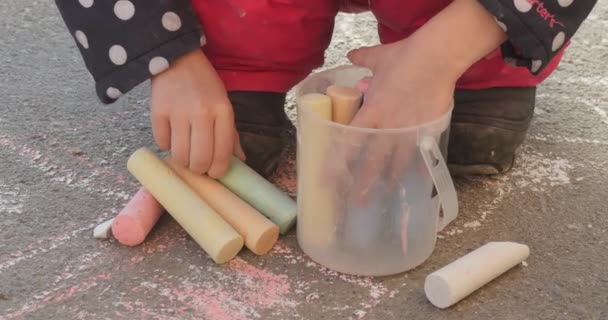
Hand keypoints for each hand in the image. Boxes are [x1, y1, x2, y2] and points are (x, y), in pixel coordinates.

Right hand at [150, 49, 244, 177]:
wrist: (176, 58)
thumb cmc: (205, 84)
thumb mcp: (224, 104)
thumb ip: (231, 133)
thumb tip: (240, 160)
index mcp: (223, 111)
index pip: (222, 153)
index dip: (218, 170)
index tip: (214, 173)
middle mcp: (202, 113)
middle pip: (200, 159)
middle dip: (199, 169)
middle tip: (198, 165)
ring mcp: (179, 113)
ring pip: (180, 156)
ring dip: (182, 160)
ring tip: (185, 153)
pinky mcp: (158, 112)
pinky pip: (162, 143)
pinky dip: (166, 145)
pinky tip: (172, 136)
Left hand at [343, 40, 455, 201]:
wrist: (438, 56)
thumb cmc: (406, 56)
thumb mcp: (379, 57)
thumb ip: (363, 59)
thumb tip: (351, 55)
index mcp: (371, 111)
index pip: (348, 142)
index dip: (337, 163)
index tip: (327, 180)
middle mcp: (388, 126)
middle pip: (373, 162)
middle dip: (364, 184)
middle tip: (357, 202)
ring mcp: (410, 130)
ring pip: (398, 163)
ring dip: (390, 181)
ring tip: (385, 196)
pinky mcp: (429, 129)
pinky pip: (422, 153)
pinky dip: (419, 168)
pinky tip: (418, 181)